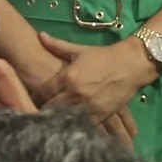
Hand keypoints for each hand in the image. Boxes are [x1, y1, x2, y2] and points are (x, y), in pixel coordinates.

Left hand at [37, 36, 159, 121]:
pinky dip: (75, 126)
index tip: (31, 98)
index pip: (43, 92)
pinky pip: (82, 125)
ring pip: (64, 120)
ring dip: (57, 120)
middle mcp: (76, 94)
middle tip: (38, 112)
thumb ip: (57, 45)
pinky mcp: (100, 116)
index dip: (34, 96)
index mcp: (68, 77)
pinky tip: (69, 126)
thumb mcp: (79, 50)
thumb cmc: (103, 56)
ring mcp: (88, 107)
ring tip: (50, 122)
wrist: (131, 65)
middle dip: (43, 110)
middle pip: (50, 109)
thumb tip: (40, 35)